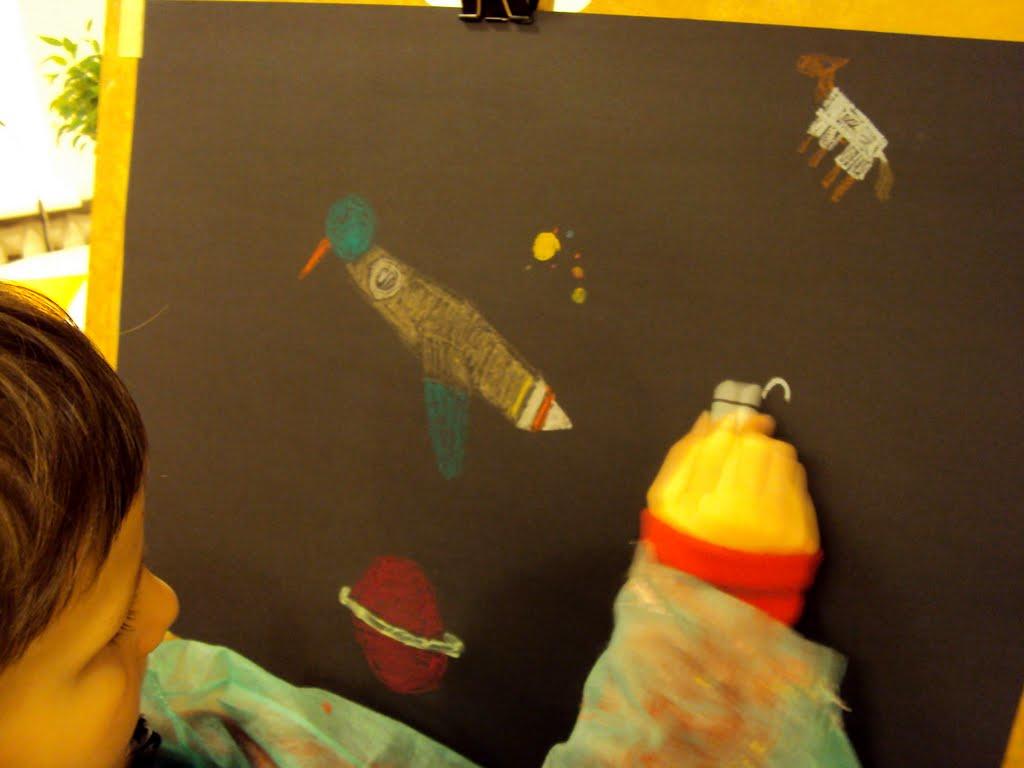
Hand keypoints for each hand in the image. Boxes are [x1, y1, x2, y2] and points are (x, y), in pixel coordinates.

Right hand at [646, 412, 818, 553]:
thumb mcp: (664, 501)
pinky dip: (787, 478)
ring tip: (757, 472)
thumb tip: (708, 420)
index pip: (723, 440)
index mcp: (702, 499)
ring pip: (783, 457)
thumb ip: (683, 456)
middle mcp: (744, 508)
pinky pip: (800, 483)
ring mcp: (777, 521)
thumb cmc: (683, 543)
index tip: (734, 426)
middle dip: (751, 440)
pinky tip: (770, 493)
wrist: (718, 597)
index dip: (729, 428)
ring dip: (771, 455)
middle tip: (745, 448)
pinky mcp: (801, 533)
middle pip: (756, 444)